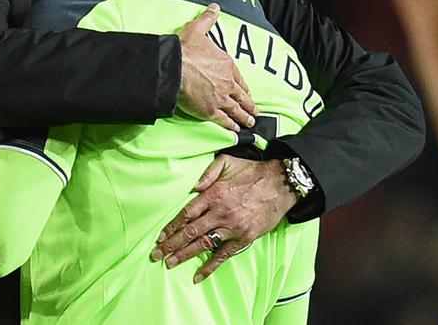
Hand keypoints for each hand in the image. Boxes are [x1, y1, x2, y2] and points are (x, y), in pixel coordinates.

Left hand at [150, 155, 295, 282]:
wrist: (280, 184)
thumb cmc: (252, 173)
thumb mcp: (228, 161)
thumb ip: (207, 171)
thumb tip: (193, 186)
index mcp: (214, 194)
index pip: (187, 213)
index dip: (172, 227)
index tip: (160, 237)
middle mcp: (220, 212)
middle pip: (190, 232)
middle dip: (171, 245)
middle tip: (156, 255)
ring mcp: (232, 227)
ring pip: (203, 244)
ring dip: (184, 255)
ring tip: (170, 264)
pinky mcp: (243, 237)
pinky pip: (223, 255)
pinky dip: (210, 266)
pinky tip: (198, 276)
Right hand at [177, 4, 256, 130]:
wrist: (174, 67)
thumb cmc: (185, 49)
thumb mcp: (198, 29)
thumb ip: (208, 19)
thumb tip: (215, 7)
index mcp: (227, 65)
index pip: (240, 79)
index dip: (244, 88)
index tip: (248, 94)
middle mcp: (227, 83)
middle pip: (242, 97)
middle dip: (249, 105)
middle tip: (255, 112)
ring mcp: (220, 98)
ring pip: (236, 110)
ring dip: (244, 117)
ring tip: (250, 123)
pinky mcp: (210, 110)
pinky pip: (224, 120)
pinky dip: (231, 126)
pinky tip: (235, 130)